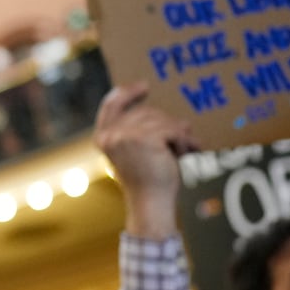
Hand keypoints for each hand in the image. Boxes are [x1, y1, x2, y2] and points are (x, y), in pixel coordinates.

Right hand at [94, 83, 198, 237]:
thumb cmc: (147, 181)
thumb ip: (140, 132)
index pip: (111, 105)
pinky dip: (184, 141)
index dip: (127, 93)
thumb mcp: (136, 152)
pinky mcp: (145, 139)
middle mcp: (110, 135)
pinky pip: (172, 129)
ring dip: (179, 135)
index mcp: (103, 137)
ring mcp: (126, 136)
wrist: (150, 203)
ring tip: (187, 149)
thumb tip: (174, 119)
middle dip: (167, 125)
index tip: (144, 86)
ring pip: (162, 120)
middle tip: (184, 139)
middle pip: (145, 112)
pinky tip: (186, 152)